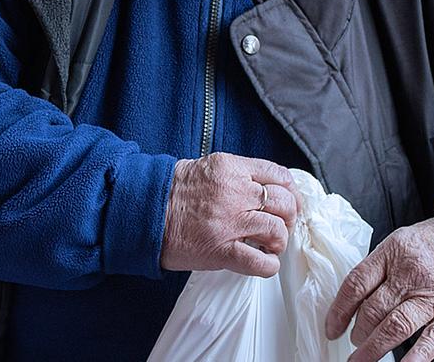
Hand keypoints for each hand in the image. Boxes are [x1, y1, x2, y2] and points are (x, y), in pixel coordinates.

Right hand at [160, 152, 299, 277]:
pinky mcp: (222, 250)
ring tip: (269, 245)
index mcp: (229, 168)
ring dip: (278, 241)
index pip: (277, 175)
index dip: (290, 191)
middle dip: (288, 216)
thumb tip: (264, 187)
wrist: (143, 212)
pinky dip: (269, 265)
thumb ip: (235, 174)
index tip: (288, 201)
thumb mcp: (204, 168)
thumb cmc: (171, 192)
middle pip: (283, 203)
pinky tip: (263, 262)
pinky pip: (261, 262)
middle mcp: (234, 192)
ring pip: (277, 230)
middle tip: (280, 225)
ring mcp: (229, 222)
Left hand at [324, 211, 433, 361]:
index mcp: (393, 252)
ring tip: (361, 358)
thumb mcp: (407, 239)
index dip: (339, 309)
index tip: (332, 324)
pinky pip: (432, 340)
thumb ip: (384, 264)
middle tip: (352, 340)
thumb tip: (360, 292)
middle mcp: (410, 275)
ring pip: (395, 327)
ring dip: (374, 348)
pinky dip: (416, 357)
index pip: (355, 284)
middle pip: (372, 309)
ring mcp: (433, 296)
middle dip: (357, 331)